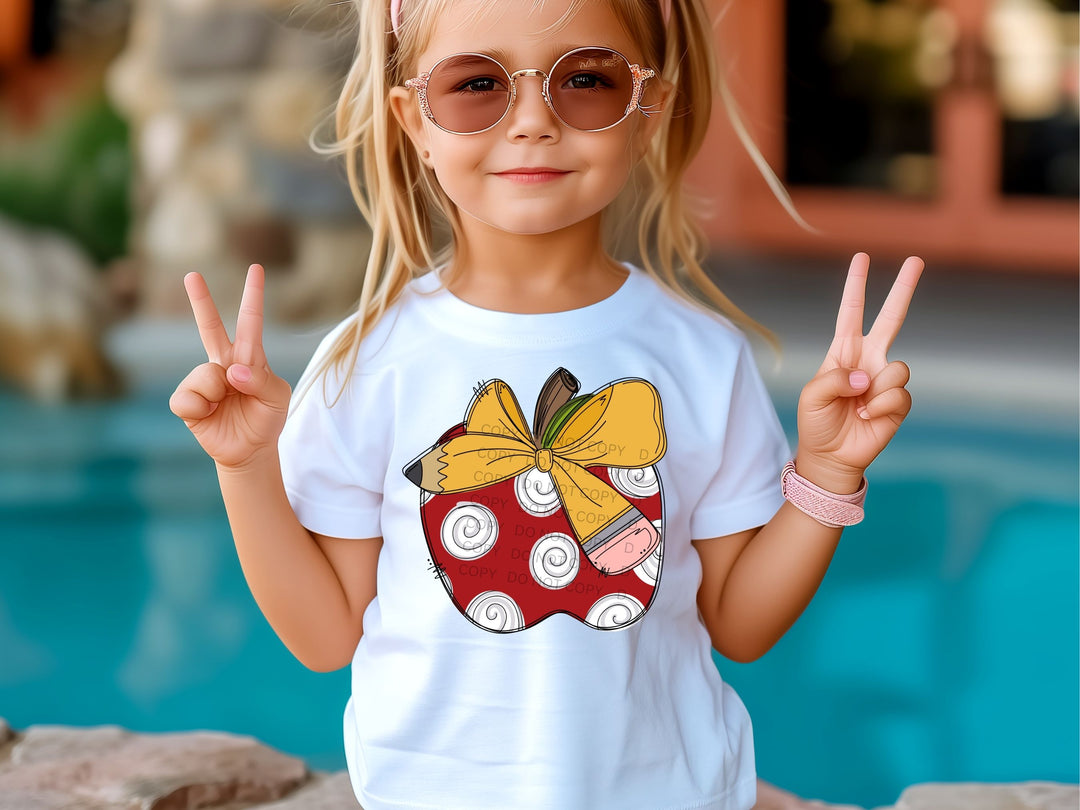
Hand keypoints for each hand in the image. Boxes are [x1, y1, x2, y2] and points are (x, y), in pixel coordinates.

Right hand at [169, 264, 291, 469]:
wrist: (249, 451)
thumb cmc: (266, 419)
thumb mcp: (277, 398)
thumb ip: (262, 381)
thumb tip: (231, 370)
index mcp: (249, 357)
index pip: (250, 321)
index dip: (253, 295)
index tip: (256, 268)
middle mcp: (223, 363)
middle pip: (209, 327)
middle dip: (200, 300)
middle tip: (192, 274)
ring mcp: (202, 380)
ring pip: (206, 374)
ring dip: (219, 394)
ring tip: (226, 405)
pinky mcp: (186, 400)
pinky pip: (188, 398)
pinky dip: (201, 409)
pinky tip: (208, 415)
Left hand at [795, 253, 923, 491]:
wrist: (831, 456)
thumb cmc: (816, 423)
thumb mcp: (811, 395)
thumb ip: (835, 378)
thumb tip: (868, 376)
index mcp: (844, 351)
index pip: (851, 312)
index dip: (856, 286)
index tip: (862, 257)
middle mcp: (868, 360)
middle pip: (891, 319)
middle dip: (903, 289)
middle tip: (917, 259)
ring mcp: (885, 379)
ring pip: (898, 368)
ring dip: (876, 390)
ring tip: (859, 407)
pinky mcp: (898, 402)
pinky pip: (899, 394)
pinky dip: (881, 407)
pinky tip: (869, 417)